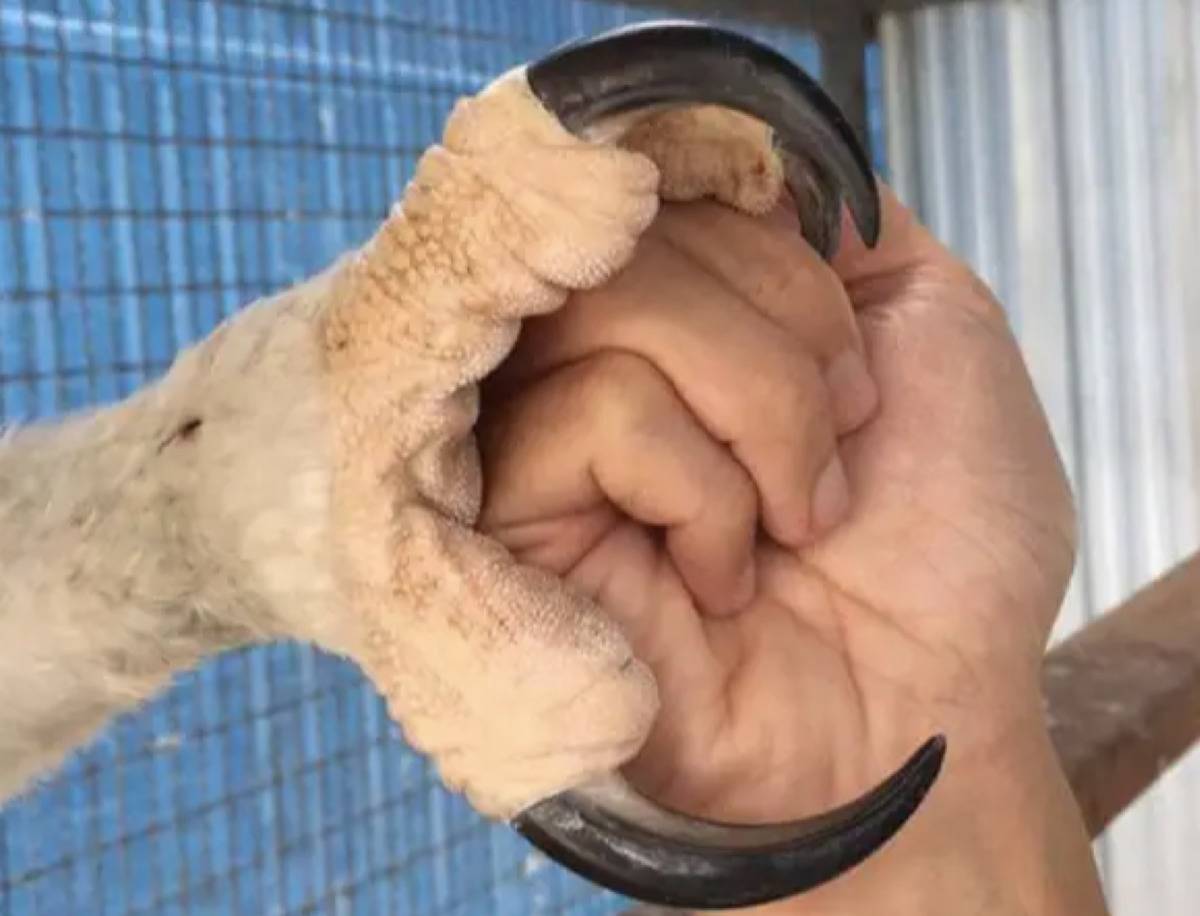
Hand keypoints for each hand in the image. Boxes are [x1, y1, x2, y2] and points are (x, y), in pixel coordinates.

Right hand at [479, 186, 1108, 912]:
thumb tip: (739, 162)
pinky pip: (598, 418)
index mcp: (695, 311)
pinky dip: (704, 493)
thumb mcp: (937, 324)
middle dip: (784, 340)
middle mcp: (609, 360)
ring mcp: (557, 439)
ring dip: (759, 416)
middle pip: (639, 234)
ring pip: (614, 314)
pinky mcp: (523, 521)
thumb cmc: (944, 544)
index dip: (777, 249)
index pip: (673, 184)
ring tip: (790, 523)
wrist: (923, 711)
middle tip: (841, 450)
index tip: (851, 355)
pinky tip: (722, 576)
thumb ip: (832, 223)